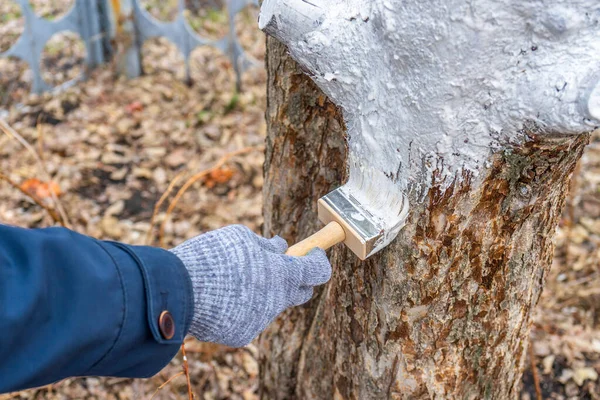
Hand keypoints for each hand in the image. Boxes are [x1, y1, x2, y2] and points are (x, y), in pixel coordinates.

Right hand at [169, 225, 330, 346]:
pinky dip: (241, 306)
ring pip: (270, 304)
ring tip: (234, 278)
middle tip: (281, 266)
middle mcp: (277, 301)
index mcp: (283, 274)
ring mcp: (260, 320)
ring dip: (263, 291)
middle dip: (297, 279)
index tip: (313, 253)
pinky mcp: (242, 335)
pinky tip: (221, 296)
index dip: (318, 260)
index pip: (317, 271)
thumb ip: (265, 245)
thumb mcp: (241, 237)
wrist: (178, 291)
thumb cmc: (212, 257)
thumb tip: (280, 248)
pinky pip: (249, 317)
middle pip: (301, 293)